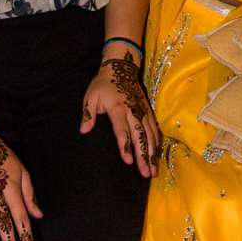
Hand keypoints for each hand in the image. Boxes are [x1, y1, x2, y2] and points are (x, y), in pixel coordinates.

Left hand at [81, 52, 161, 176]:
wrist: (120, 67)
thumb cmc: (102, 85)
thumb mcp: (90, 96)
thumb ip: (88, 113)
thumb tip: (84, 130)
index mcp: (117, 108)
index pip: (122, 129)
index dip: (125, 145)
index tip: (127, 161)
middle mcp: (133, 110)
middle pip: (140, 136)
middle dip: (143, 155)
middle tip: (146, 173)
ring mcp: (143, 110)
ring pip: (150, 134)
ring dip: (152, 153)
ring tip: (153, 170)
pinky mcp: (148, 110)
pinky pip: (155, 129)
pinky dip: (156, 143)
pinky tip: (157, 156)